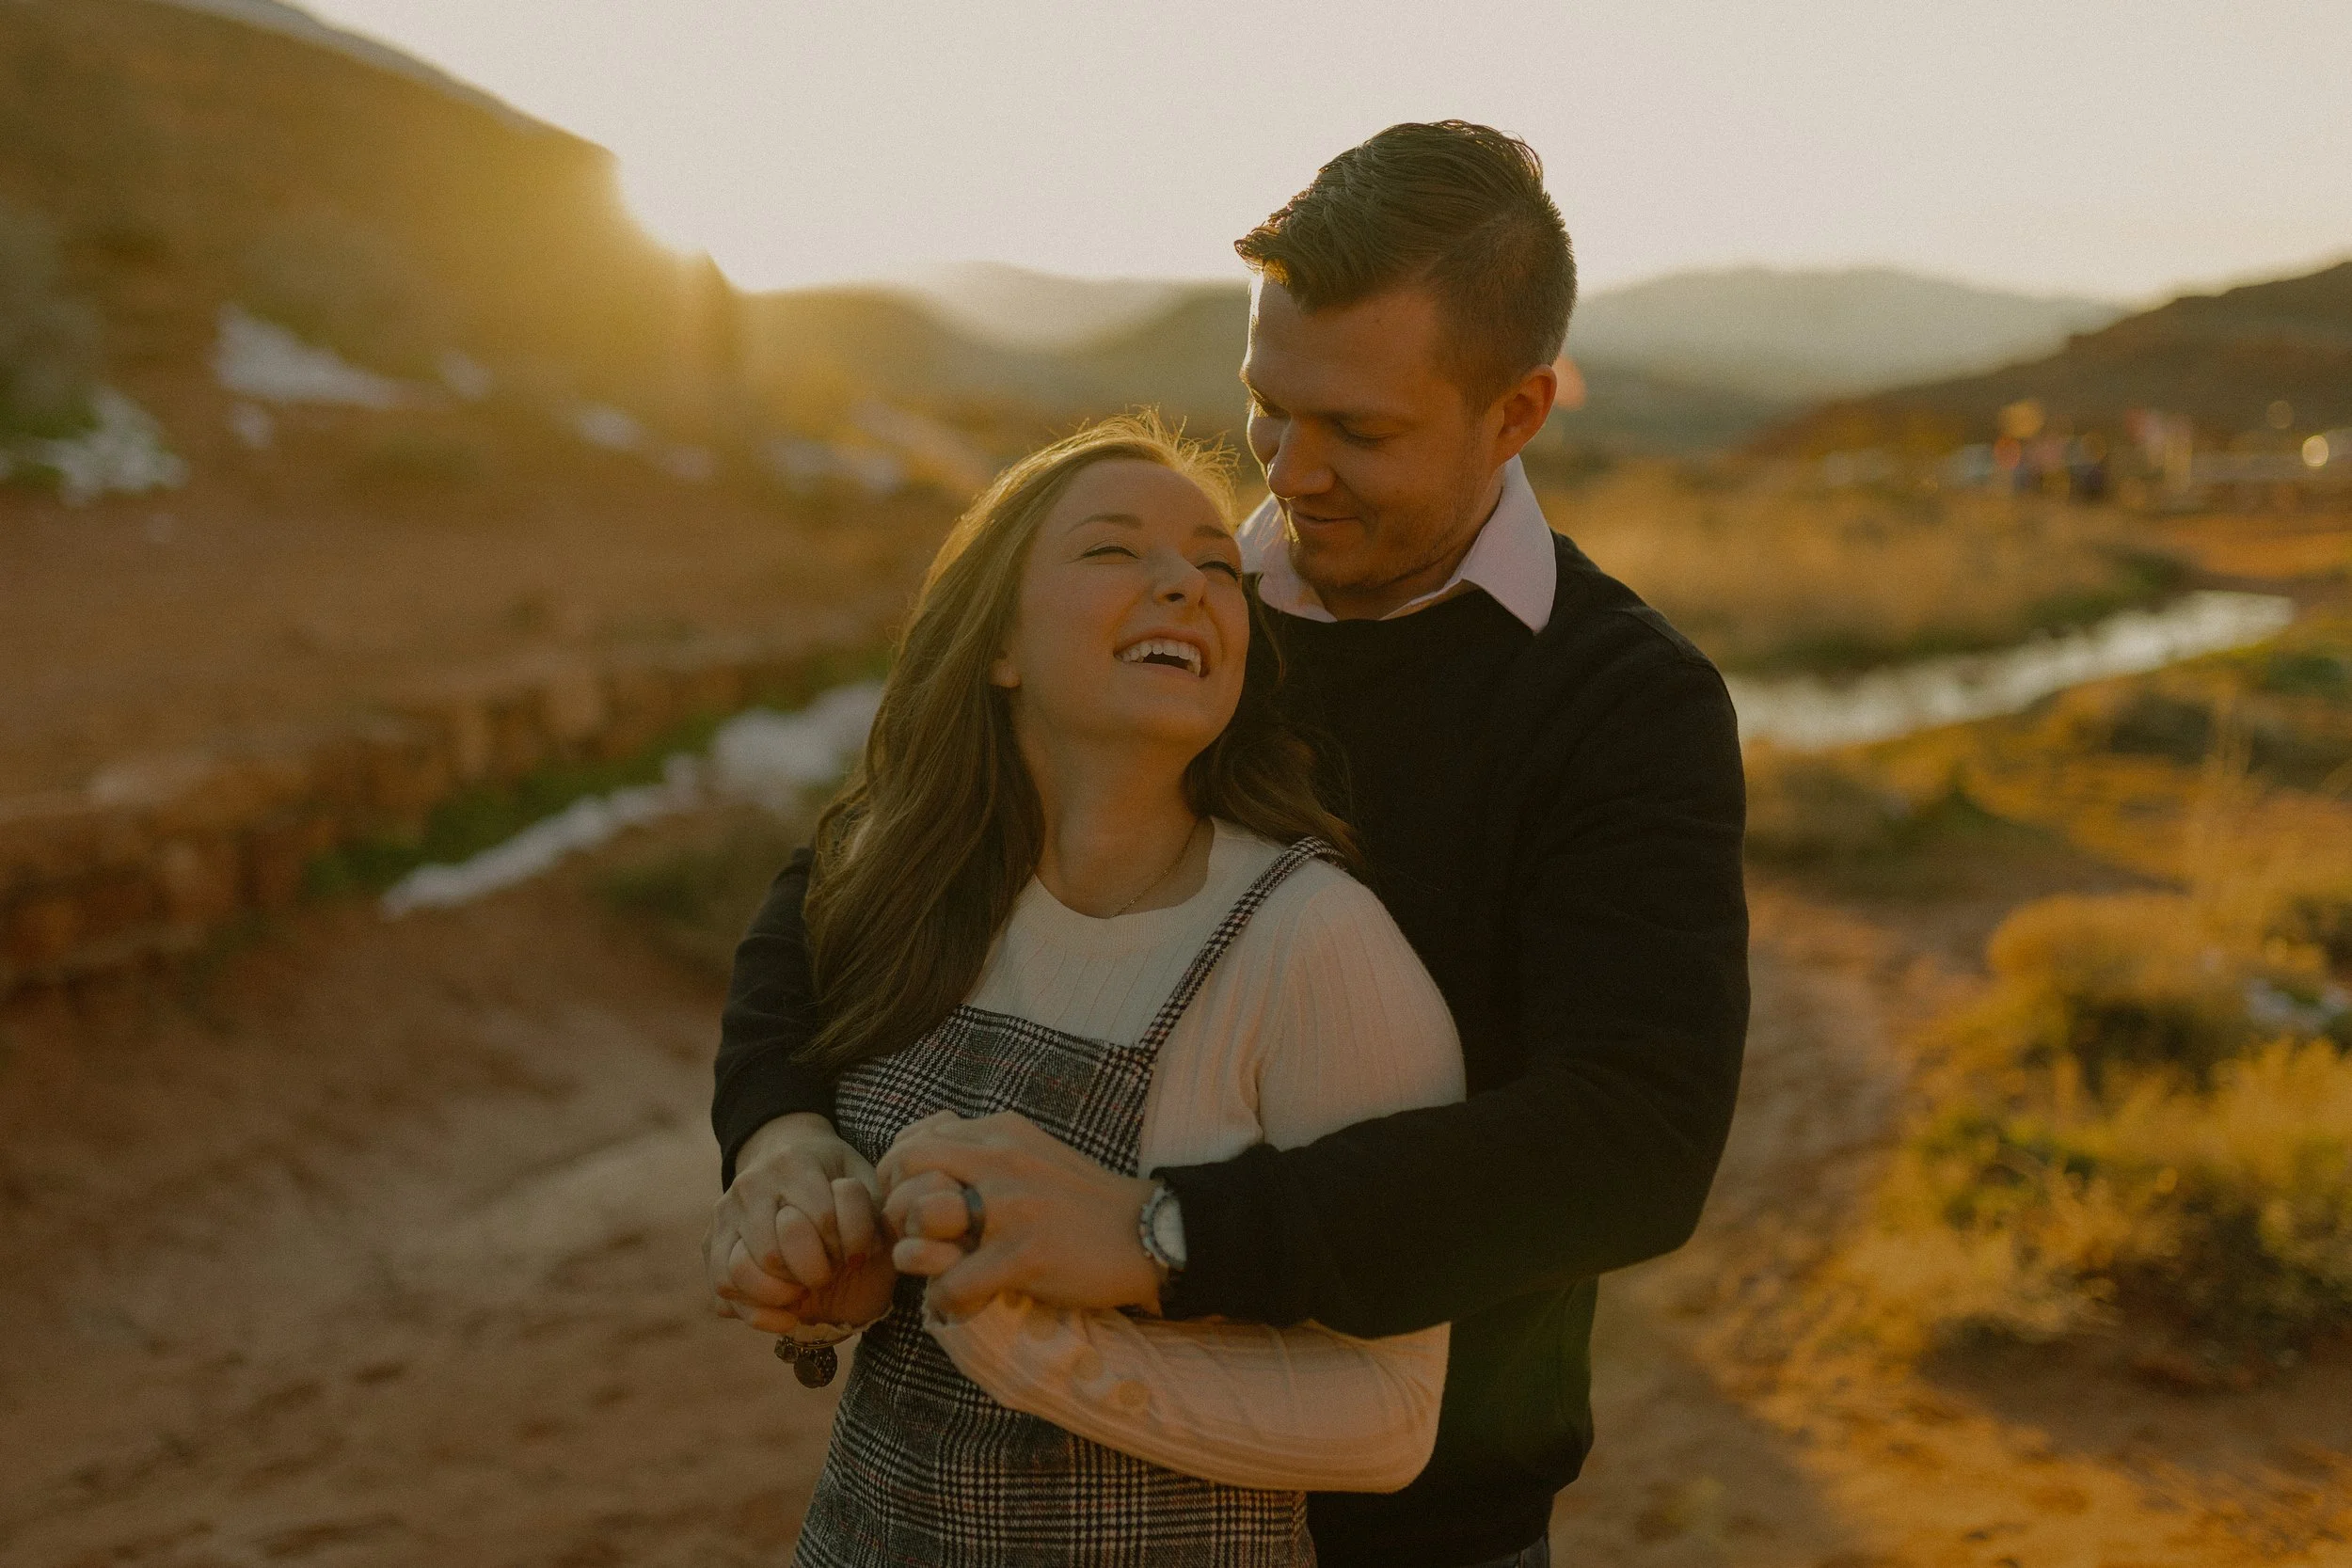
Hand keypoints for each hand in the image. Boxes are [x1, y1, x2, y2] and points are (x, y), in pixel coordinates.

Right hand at [706, 1113, 888, 1332]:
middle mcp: (751, 1186)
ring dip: (779, 1294)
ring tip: (802, 1291)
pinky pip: (721, 1285)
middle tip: (828, 1274)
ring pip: (740, 1271)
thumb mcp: (859, 1175)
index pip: (823, 1220)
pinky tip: (784, 1315)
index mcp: (793, 1163)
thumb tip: (872, 1248)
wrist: (781, 1149)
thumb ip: (870, 1208)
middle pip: (774, 1252)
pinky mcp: (710, 1238)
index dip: (847, 1247)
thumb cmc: (830, 1173)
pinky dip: (753, 1310)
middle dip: (811, 1274)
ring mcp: (725, 1214)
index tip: (856, 1254)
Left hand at [877, 1110, 1161, 1321]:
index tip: (907, 1206)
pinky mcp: (1024, 1253)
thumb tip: (930, 1160)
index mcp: (1001, 1130)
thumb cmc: (1086, 1201)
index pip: (915, 1138)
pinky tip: (963, 1303)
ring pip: (921, 1220)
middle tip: (909, 1241)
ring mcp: (1012, 1205)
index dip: (896, 1175)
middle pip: (906, 1167)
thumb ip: (986, 1150)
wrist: (1149, 1233)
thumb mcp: (1034, 1153)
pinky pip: (953, 1281)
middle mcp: (1000, 1157)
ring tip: (934, 1271)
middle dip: (894, 1208)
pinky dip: (947, 1300)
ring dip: (915, 1252)